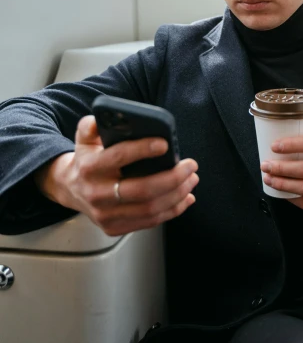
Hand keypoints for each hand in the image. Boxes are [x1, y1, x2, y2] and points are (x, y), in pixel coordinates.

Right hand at [35, 115, 198, 235]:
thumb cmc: (87, 158)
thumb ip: (94, 124)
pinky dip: (172, 210)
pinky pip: (149, 222)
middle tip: (190, 165)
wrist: (70, 188)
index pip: (119, 157)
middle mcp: (96, 194)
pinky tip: (185, 197)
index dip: (143, 150)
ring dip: (177, 194)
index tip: (165, 144)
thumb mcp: (84, 136)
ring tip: (191, 179)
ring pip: (149, 208)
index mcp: (89, 167)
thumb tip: (112, 115)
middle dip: (172, 178)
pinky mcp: (113, 228)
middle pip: (142, 190)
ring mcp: (105, 215)